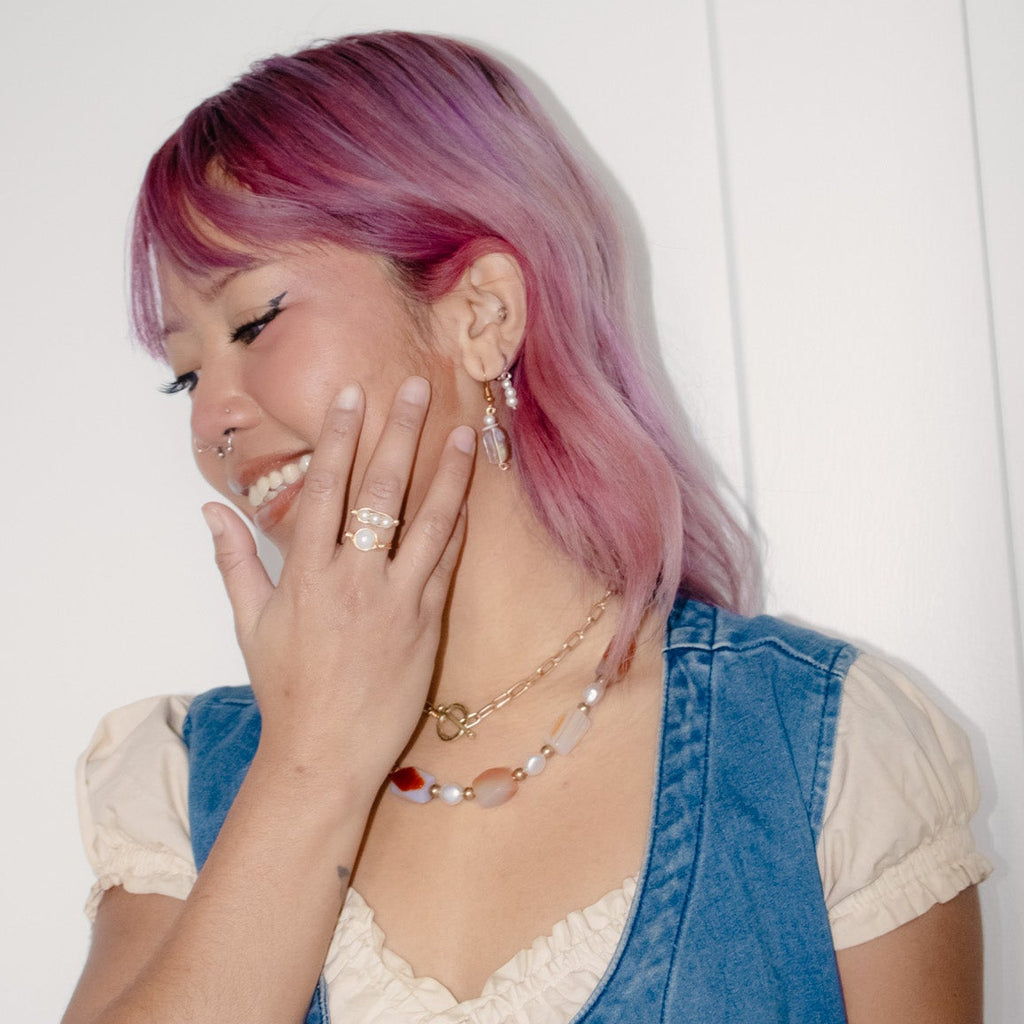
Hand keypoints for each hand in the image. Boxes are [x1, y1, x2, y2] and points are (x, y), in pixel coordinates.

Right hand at [199, 376, 474, 794]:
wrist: (326, 754)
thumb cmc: (285, 688)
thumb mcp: (249, 624)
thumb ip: (234, 560)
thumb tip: (209, 509)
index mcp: (308, 574)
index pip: (326, 487)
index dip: (341, 436)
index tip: (354, 394)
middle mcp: (356, 578)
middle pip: (383, 491)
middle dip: (401, 434)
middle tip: (418, 387)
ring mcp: (399, 601)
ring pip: (430, 522)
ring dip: (449, 473)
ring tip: (465, 431)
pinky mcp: (428, 624)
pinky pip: (447, 564)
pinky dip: (459, 527)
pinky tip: (470, 495)